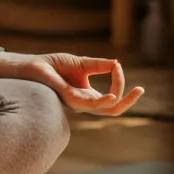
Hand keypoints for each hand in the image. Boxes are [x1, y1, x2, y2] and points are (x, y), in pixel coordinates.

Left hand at [0, 51, 144, 115]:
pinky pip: (88, 104)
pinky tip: (112, 95)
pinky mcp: (67, 97)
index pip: (112, 97)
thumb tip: (117, 64)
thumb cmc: (53, 65)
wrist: (32, 65)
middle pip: (112, 109)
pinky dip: (102, 101)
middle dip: (128, 101)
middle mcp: (84, 102)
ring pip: (103, 109)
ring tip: (131, 90)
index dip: (120, 84)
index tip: (118, 66)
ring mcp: (76, 102)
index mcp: (88, 95)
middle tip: (140, 89)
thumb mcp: (81, 63)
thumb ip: (99, 65)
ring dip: (119, 100)